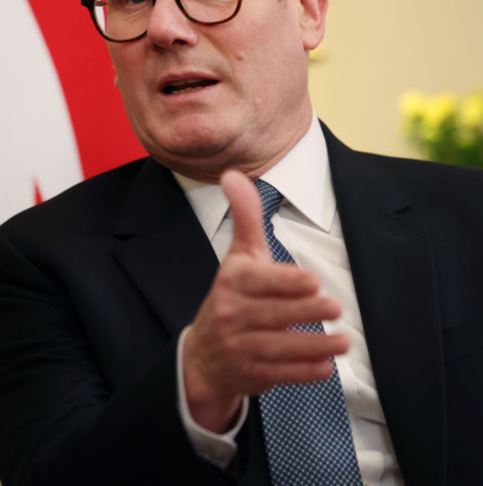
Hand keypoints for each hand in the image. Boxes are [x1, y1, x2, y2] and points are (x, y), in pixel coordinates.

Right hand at [181, 170, 348, 431]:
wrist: (203, 355)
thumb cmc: (232, 297)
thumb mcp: (238, 257)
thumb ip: (244, 217)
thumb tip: (233, 174)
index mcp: (231, 282)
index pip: (257, 281)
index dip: (284, 282)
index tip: (311, 281)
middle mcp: (230, 314)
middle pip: (272, 313)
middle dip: (306, 311)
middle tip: (335, 307)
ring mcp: (239, 346)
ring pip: (280, 346)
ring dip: (314, 345)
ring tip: (343, 342)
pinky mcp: (250, 373)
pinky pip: (280, 373)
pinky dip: (304, 372)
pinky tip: (325, 368)